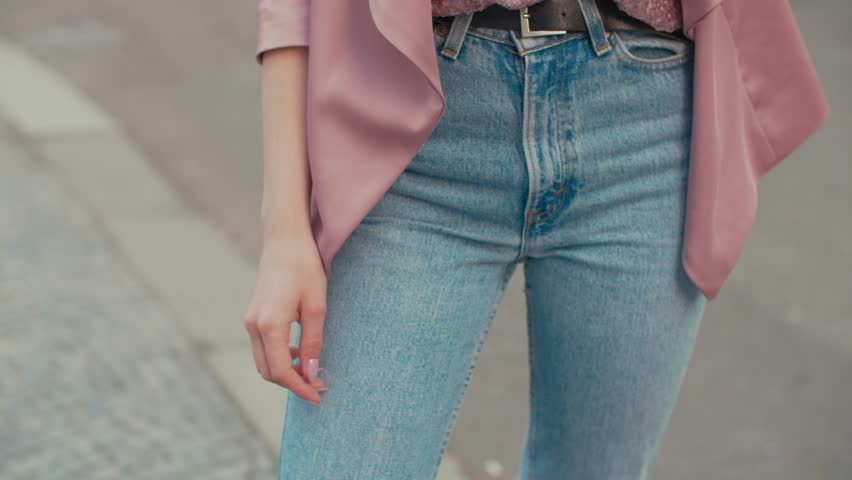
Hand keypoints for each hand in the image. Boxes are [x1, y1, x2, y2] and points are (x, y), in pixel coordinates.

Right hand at [243, 233, 327, 405]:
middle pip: (269, 372)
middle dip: (293, 384)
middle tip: (319, 386)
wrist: (284, 239)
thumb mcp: (316, 307)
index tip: (318, 396)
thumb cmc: (304, 268)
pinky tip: (301, 353)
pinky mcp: (253, 316)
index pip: (281, 372)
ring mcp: (250, 321)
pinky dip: (280, 358)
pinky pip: (263, 348)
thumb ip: (313, 342)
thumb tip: (312, 373)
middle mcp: (253, 326)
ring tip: (313, 372)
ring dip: (286, 372)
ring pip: (264, 362)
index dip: (300, 388)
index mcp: (269, 325)